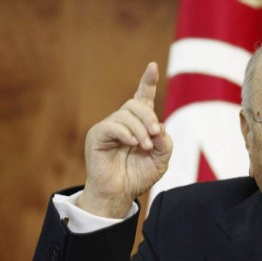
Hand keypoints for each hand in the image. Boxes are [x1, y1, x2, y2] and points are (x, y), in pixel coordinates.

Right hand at [78, 62, 171, 216]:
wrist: (120, 194)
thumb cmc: (138, 176)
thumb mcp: (161, 159)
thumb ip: (164, 142)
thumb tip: (158, 126)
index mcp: (138, 124)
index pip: (143, 98)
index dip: (147, 82)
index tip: (152, 66)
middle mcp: (122, 122)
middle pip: (135, 104)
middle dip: (149, 117)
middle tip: (155, 133)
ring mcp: (108, 127)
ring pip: (125, 114)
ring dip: (140, 129)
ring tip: (145, 147)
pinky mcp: (97, 136)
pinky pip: (111, 125)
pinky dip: (125, 133)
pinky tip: (132, 144)